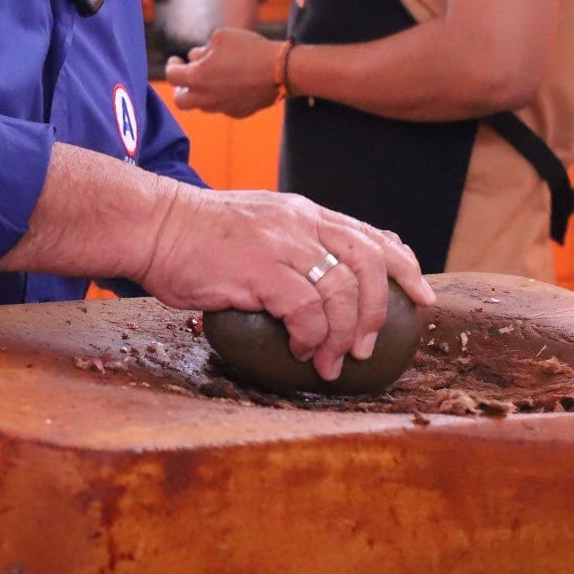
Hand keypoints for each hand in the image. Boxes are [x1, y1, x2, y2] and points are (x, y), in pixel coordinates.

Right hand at [137, 184, 433, 381]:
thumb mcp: (255, 225)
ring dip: (343, 335)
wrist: (151, 225)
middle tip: (369, 346)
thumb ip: (290, 242)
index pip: (370, 234)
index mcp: (302, 212)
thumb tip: (320, 276)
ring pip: (343, 291)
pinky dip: (312, 336)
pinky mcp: (261, 270)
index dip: (404, 266)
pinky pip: (307, 310)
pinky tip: (300, 351)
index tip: (422, 296)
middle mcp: (300, 222)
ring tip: (329, 361)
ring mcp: (282, 244)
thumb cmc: (193, 234)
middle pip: (369, 262)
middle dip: (381, 309)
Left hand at [166, 28, 279, 117]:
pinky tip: (233, 84)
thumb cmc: (249, 49)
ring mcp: (222, 108)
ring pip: (202, 105)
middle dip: (180, 89)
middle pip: (180, 101)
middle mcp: (206, 98)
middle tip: (186, 79)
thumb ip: (203, 49)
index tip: (176, 60)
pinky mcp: (238, 113)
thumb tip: (195, 57)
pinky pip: (223, 107)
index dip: (172, 66)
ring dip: (202, 93)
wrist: (280, 71)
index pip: (172, 76)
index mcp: (197, 77)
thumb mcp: (221, 37)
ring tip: (212, 78)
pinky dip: (222, 97)